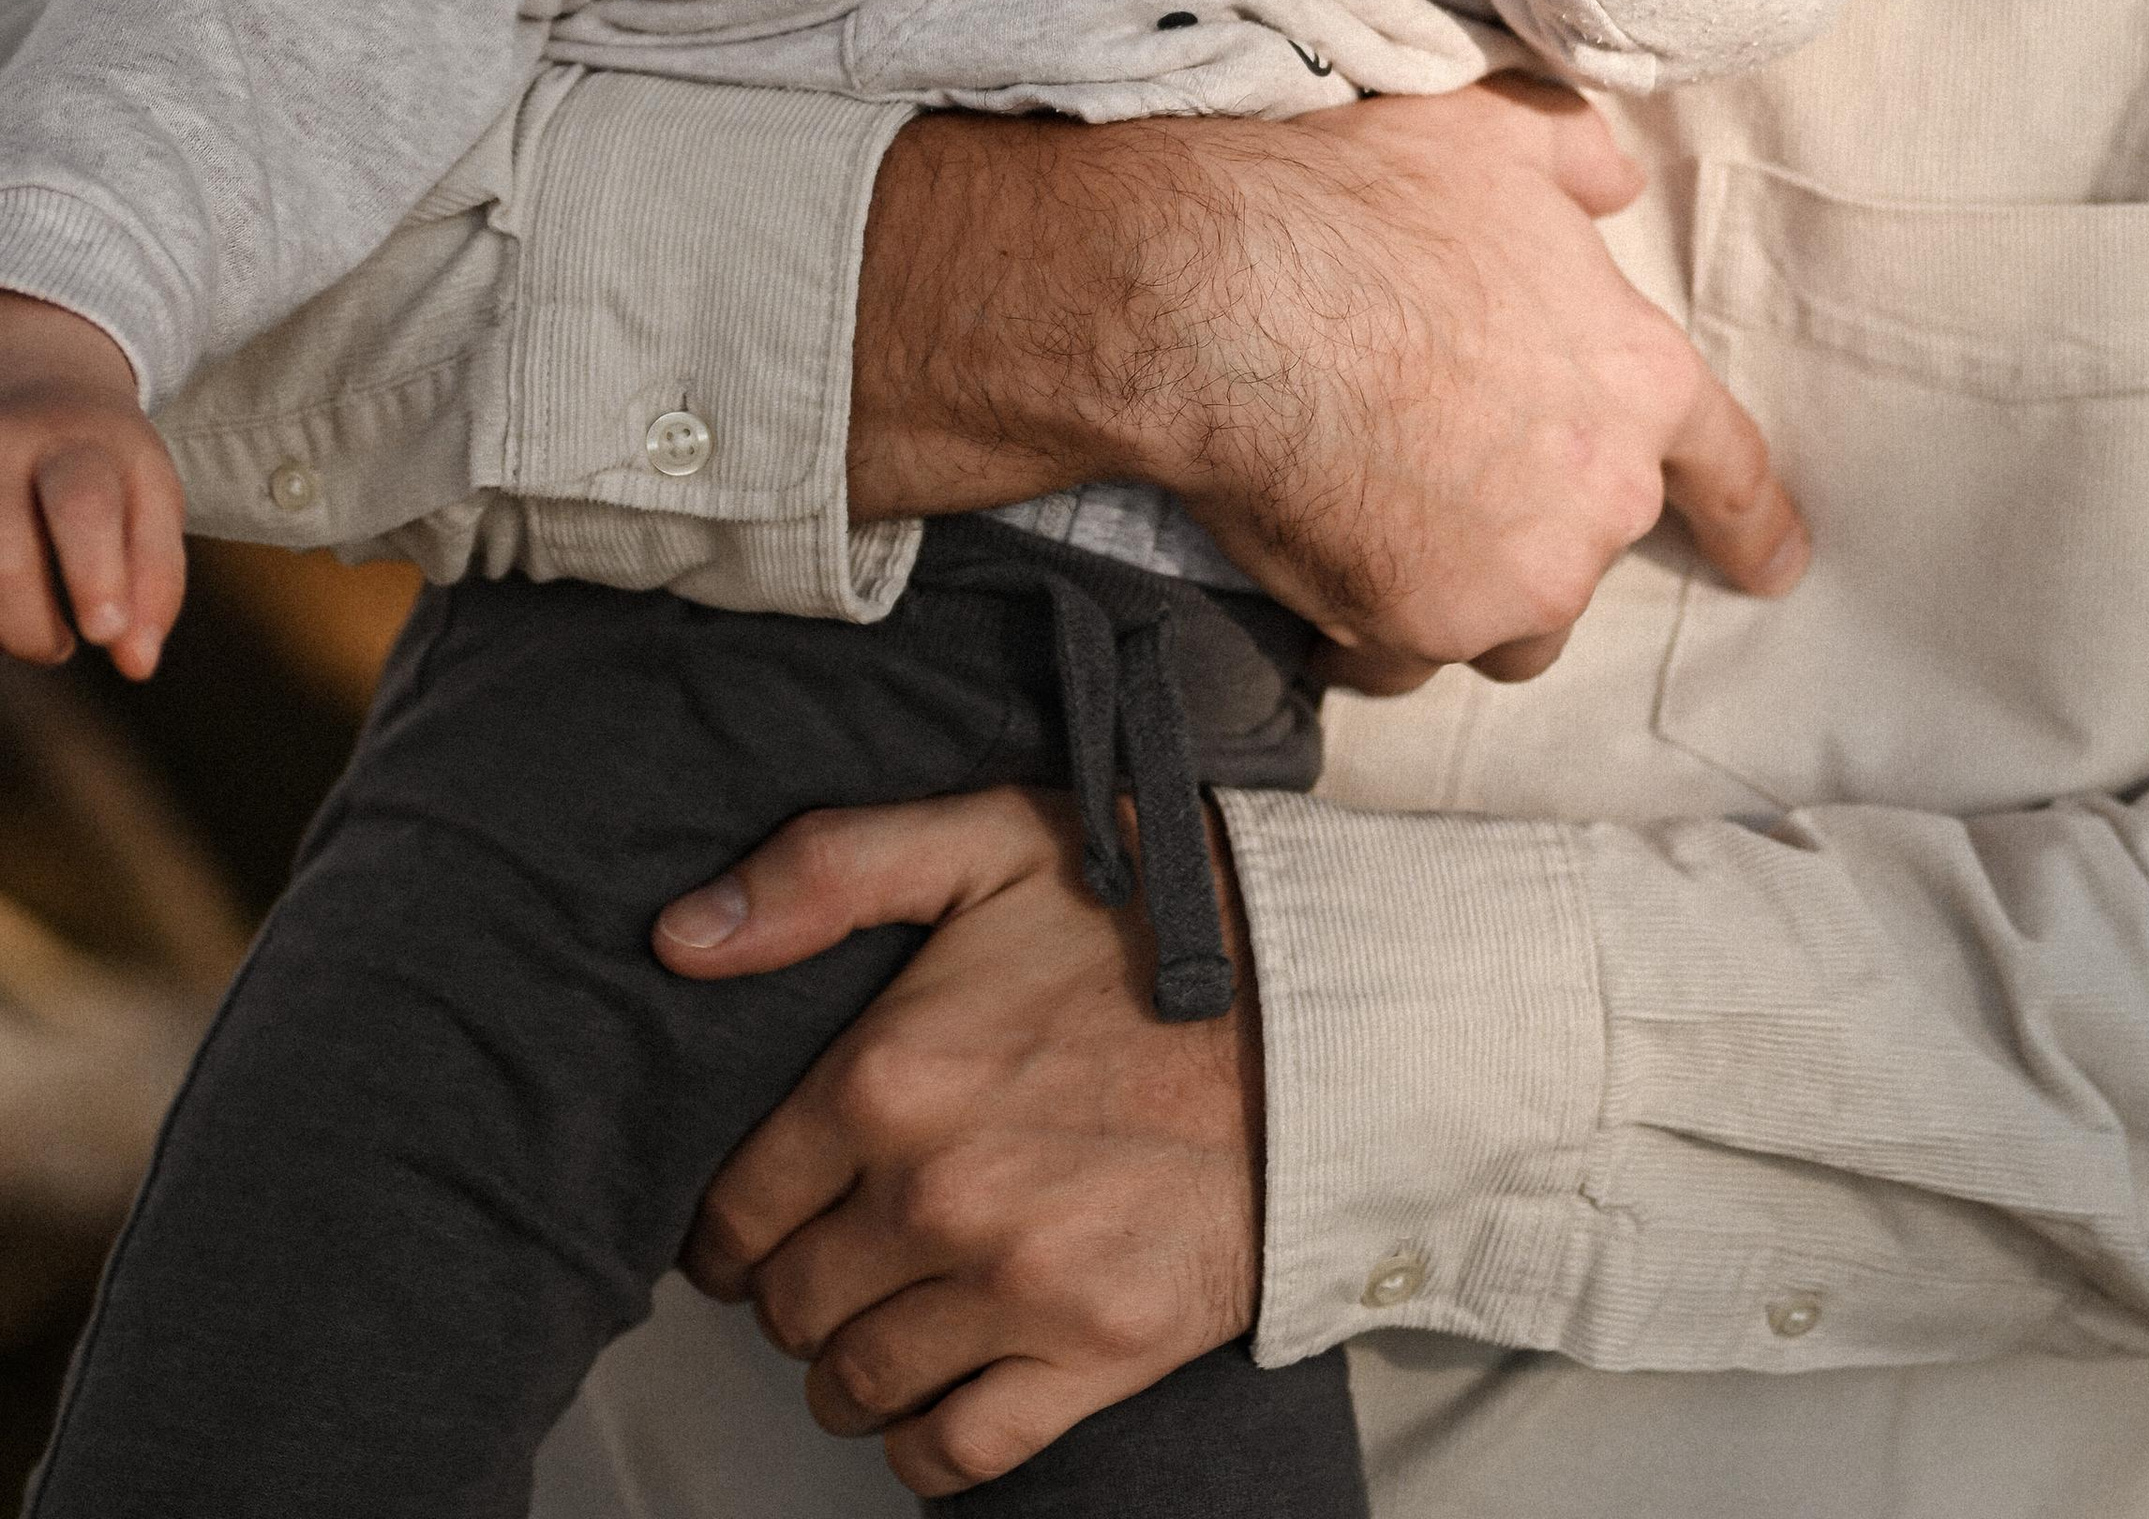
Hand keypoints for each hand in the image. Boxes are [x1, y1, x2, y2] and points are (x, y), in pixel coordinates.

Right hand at [0, 291, 184, 679]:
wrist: (38, 383)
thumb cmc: (108, 464)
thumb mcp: (151, 497)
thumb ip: (156, 579)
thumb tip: (138, 665)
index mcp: (82, 441)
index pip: (85, 507)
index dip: (94, 576)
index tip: (106, 635)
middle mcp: (6, 449)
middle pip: (7, 554)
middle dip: (33, 620)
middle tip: (65, 648)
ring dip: (10, 626)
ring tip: (47, 634)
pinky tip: (11, 607)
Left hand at [660, 789, 1256, 1496]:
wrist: (1327, 1009)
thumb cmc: (1160, 916)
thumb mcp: (987, 840)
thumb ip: (824, 871)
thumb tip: (678, 938)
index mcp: (887, 1076)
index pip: (736, 1209)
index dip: (731, 1222)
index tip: (755, 1218)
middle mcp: (934, 1196)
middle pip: (788, 1305)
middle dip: (792, 1286)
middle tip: (830, 1255)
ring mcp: (1016, 1287)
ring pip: (854, 1385)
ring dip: (846, 1365)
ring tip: (877, 1320)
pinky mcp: (1093, 1354)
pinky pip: (952, 1451)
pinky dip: (920, 1441)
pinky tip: (931, 1395)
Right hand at [849, 79, 1806, 677]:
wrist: (1225, 292)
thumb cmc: (1362, 201)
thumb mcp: (1493, 133)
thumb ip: (1577, 158)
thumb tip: (1615, 183)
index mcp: (1638, 380)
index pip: (1730, 471)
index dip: (1753, 523)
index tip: (1773, 567)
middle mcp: (1596, 498)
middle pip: (1590, 541)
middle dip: (1532, 513)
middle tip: (1441, 453)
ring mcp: (1510, 579)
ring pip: (1510, 616)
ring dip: (1466, 581)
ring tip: (1384, 505)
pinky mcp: (1415, 631)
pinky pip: (1407, 657)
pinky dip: (1375, 622)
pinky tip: (1326, 548)